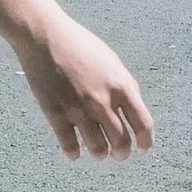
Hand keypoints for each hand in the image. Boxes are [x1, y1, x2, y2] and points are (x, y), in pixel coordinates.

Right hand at [15, 17, 153, 160]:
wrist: (45, 37)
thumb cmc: (80, 45)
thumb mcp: (112, 61)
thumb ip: (125, 85)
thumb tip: (133, 110)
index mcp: (121, 86)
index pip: (143, 124)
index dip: (146, 142)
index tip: (143, 149)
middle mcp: (102, 101)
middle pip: (121, 142)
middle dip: (122, 153)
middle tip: (118, 154)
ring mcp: (78, 109)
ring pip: (97, 149)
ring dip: (100, 154)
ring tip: (98, 152)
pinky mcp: (56, 114)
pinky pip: (69, 145)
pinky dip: (74, 153)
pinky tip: (74, 151)